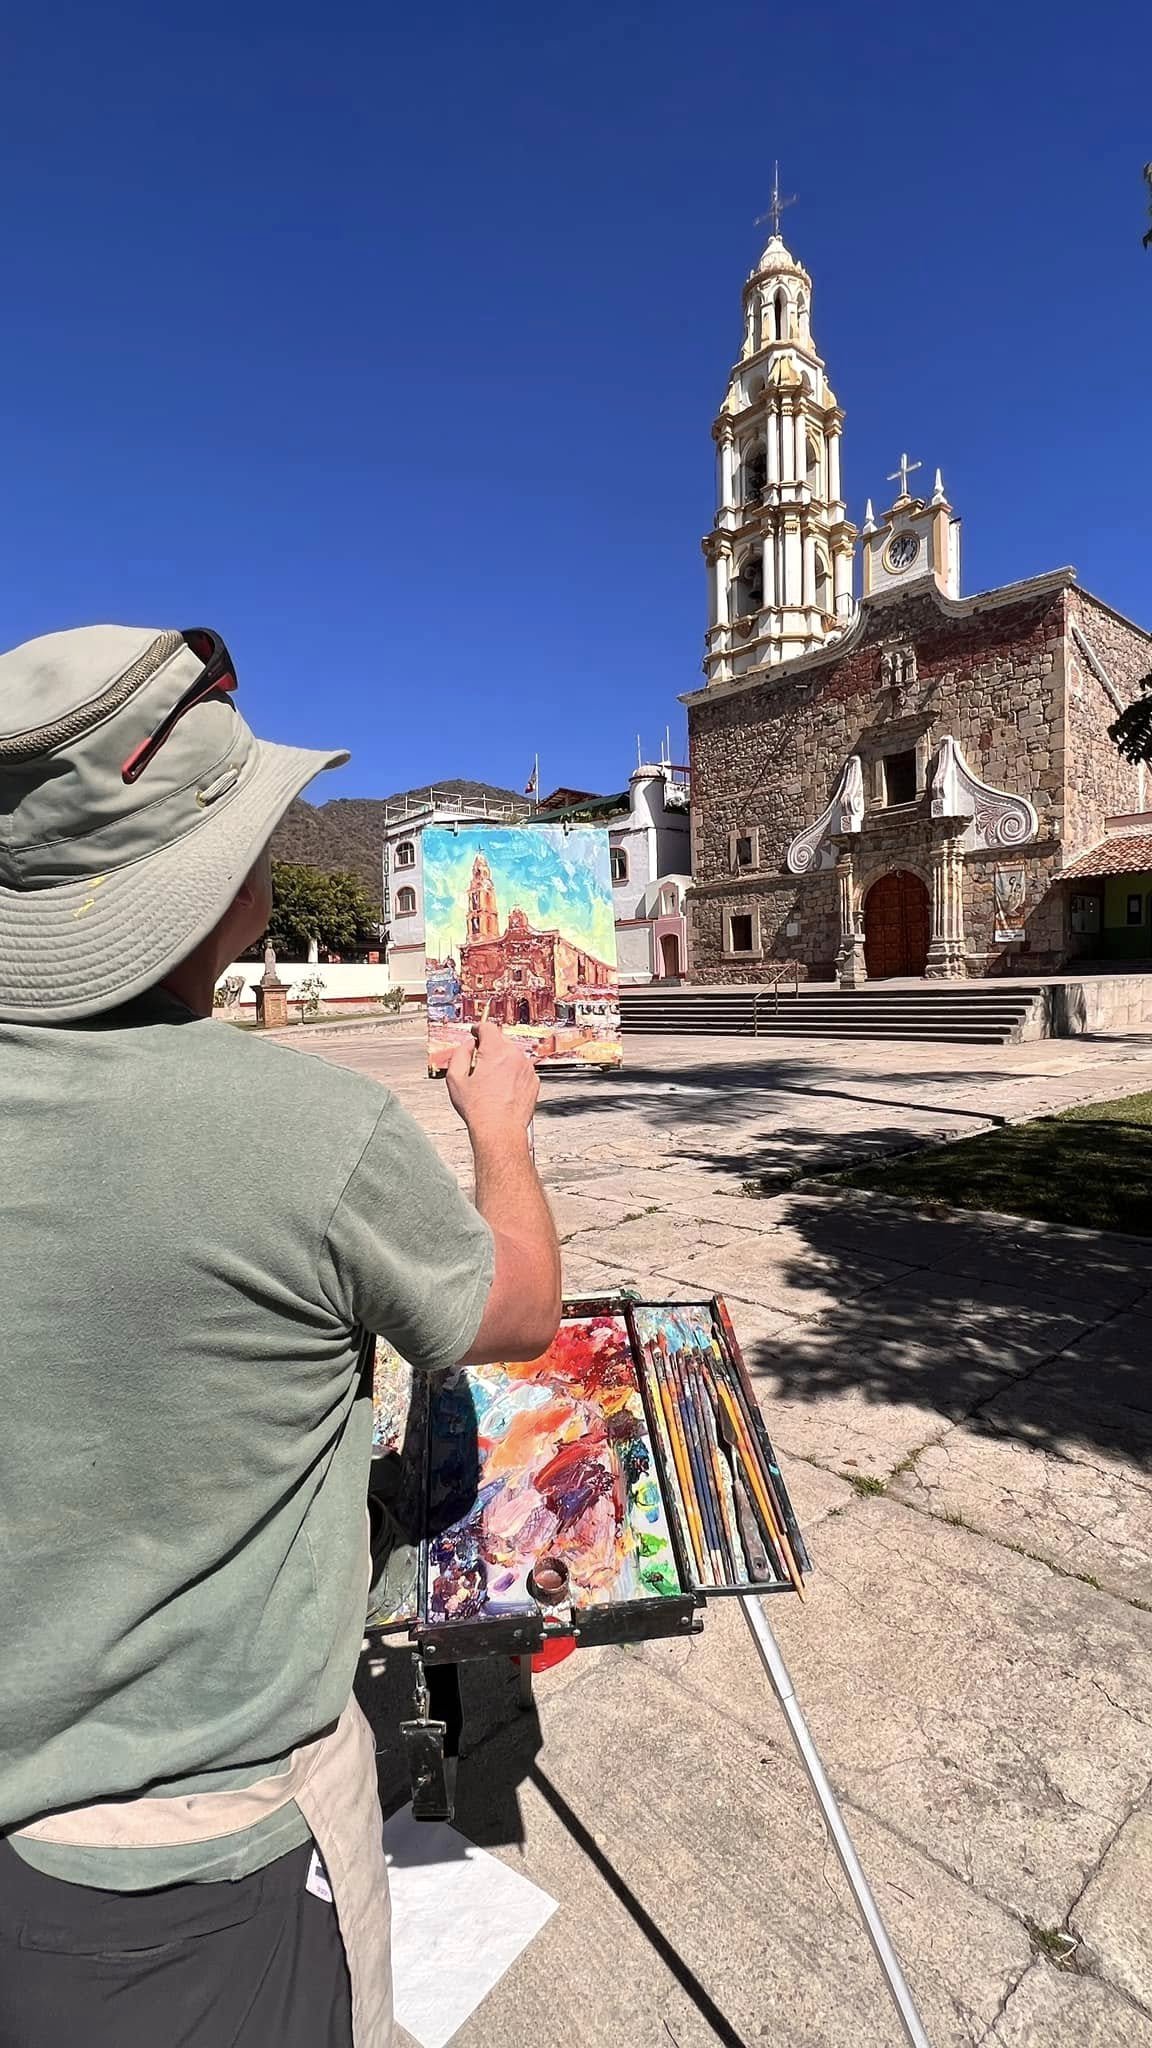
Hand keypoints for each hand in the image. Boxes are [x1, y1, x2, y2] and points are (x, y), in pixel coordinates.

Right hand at [445, 1021, 538, 1143]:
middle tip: (478, 1064)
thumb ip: (460, 1054)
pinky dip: (512, 1074)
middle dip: (489, 1048)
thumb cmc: (479, 1109)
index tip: (475, 1033)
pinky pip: (521, 1070)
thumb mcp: (455, 1079)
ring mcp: (527, 1069)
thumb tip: (468, 1045)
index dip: (478, 1029)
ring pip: (512, 1056)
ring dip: (501, 1062)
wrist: (500, 1131)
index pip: (488, 1028)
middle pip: (501, 1041)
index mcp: (496, 1051)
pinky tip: (502, 1090)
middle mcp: (515, 1056)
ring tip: (490, 1082)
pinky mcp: (534, 1081)